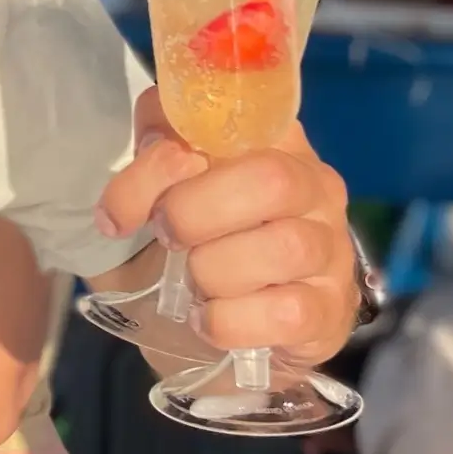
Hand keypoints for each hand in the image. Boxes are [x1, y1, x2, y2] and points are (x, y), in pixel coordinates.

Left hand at [96, 88, 359, 366]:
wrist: (227, 332)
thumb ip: (152, 161)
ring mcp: (331, 249)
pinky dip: (230, 321)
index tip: (120, 208)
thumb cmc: (194, 244)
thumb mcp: (160, 194)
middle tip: (166, 238)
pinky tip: (209, 320)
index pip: (224, 121)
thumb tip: (133, 184)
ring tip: (193, 284)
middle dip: (194, 213)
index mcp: (270, 140)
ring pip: (284, 248)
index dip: (164, 160)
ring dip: (214, 272)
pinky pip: (287, 313)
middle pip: (270, 179)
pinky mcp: (331, 310)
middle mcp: (314, 186)